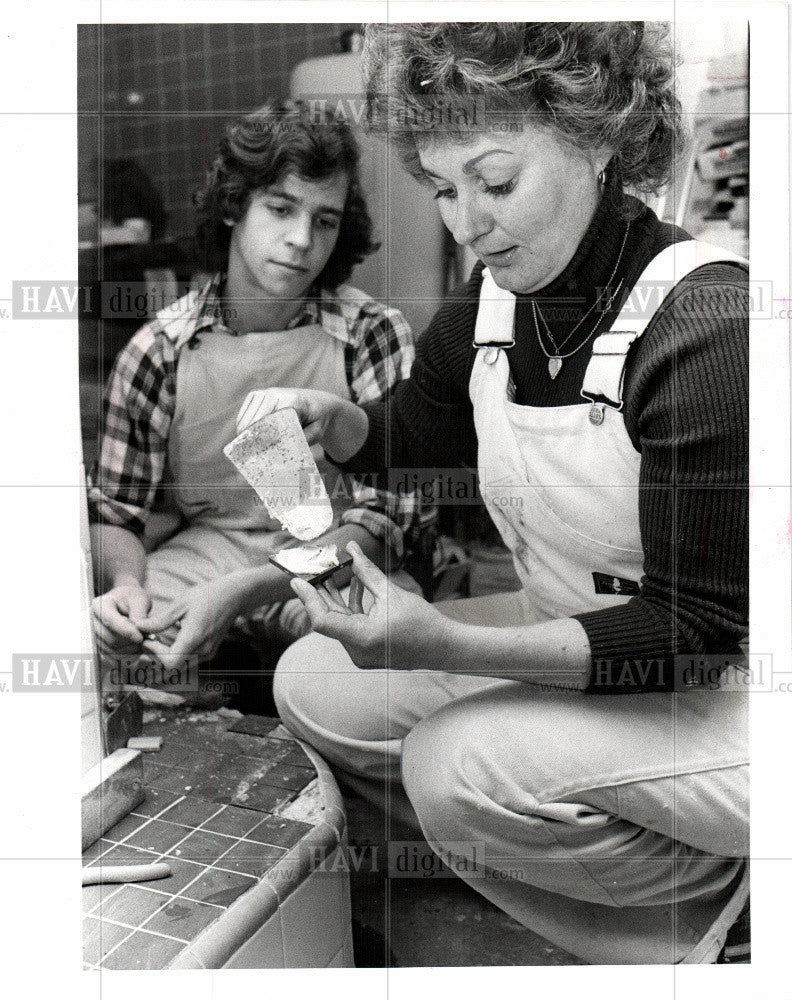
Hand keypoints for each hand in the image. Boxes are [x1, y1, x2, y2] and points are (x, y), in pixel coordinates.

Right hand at [92, 583, 151, 654]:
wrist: (126, 602)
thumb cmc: (132, 598)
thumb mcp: (139, 599)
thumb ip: (140, 614)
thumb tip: (140, 629)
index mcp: (100, 604)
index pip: (110, 621)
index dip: (126, 631)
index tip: (140, 637)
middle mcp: (92, 620)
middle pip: (110, 638)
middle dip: (130, 642)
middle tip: (146, 639)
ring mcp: (93, 634)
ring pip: (110, 650)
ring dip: (129, 650)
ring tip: (142, 642)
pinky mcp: (98, 645)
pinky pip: (110, 656)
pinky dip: (125, 655)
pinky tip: (136, 648)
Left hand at [137, 576, 245, 664]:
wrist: (234, 596)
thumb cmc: (207, 595)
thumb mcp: (181, 603)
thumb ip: (160, 620)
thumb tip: (138, 627)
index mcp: (195, 637)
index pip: (170, 662)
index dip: (155, 654)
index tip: (147, 639)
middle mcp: (203, 649)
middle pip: (173, 666)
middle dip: (157, 655)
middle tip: (148, 638)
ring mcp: (208, 652)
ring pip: (180, 664)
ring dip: (166, 654)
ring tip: (159, 637)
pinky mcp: (210, 652)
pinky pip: (188, 659)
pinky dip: (177, 652)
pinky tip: (173, 637)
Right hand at [235, 388, 366, 460]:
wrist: (317, 403)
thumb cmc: (317, 421)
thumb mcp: (317, 433)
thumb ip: (302, 440)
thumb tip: (281, 449)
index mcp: (292, 401)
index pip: (269, 420)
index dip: (262, 438)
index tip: (261, 453)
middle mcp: (275, 393)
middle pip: (254, 420)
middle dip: (251, 438)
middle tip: (252, 456)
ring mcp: (263, 393)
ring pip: (245, 418)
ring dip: (245, 434)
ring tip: (249, 450)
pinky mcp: (255, 396)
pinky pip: (243, 415)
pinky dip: (244, 428)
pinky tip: (249, 439)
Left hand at [290, 542, 452, 670]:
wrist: (443, 648)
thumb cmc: (422, 622)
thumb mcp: (392, 593)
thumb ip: (367, 571)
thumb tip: (351, 549)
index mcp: (362, 638)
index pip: (322, 620)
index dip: (308, 598)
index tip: (296, 580)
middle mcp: (357, 651)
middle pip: (329, 619)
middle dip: (320, 594)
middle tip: (309, 571)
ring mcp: (361, 654)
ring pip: (339, 622)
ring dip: (335, 599)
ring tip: (329, 575)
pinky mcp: (366, 651)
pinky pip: (351, 627)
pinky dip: (350, 608)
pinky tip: (354, 587)